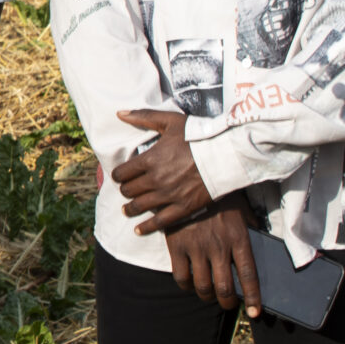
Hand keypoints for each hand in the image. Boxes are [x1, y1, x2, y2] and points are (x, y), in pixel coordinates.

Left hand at [113, 108, 216, 234]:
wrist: (226, 154)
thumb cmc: (198, 136)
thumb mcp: (170, 121)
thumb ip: (143, 117)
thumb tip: (118, 113)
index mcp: (150, 159)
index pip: (122, 173)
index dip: (118, 176)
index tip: (121, 177)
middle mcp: (155, 179)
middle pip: (128, 190)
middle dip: (125, 190)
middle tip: (127, 190)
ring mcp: (168, 195)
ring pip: (139, 206)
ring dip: (130, 208)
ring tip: (127, 209)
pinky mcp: (183, 208)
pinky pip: (159, 222)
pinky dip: (146, 227)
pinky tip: (138, 230)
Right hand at [164, 200, 260, 318]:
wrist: (191, 178)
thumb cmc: (221, 197)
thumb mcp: (242, 211)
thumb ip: (251, 231)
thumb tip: (262, 248)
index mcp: (238, 238)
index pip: (249, 276)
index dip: (253, 298)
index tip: (254, 313)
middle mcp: (219, 247)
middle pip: (224, 288)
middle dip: (228, 303)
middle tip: (228, 304)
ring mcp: (196, 247)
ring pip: (202, 286)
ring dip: (207, 297)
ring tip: (210, 295)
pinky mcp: (177, 245)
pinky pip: (181, 277)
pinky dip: (186, 286)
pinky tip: (190, 283)